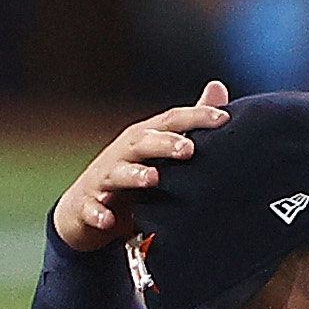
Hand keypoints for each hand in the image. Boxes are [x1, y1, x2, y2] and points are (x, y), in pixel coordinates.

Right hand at [52, 80, 228, 248]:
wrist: (84, 207)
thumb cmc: (131, 173)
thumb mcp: (160, 148)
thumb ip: (189, 124)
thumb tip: (218, 89)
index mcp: (145, 138)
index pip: (172, 121)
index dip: (196, 117)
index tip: (223, 119)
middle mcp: (124, 153)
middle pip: (144, 143)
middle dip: (164, 144)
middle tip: (188, 149)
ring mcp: (105, 178)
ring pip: (118, 173)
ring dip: (134, 174)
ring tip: (152, 177)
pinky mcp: (89, 205)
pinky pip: (92, 210)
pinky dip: (98, 213)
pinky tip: (108, 219)